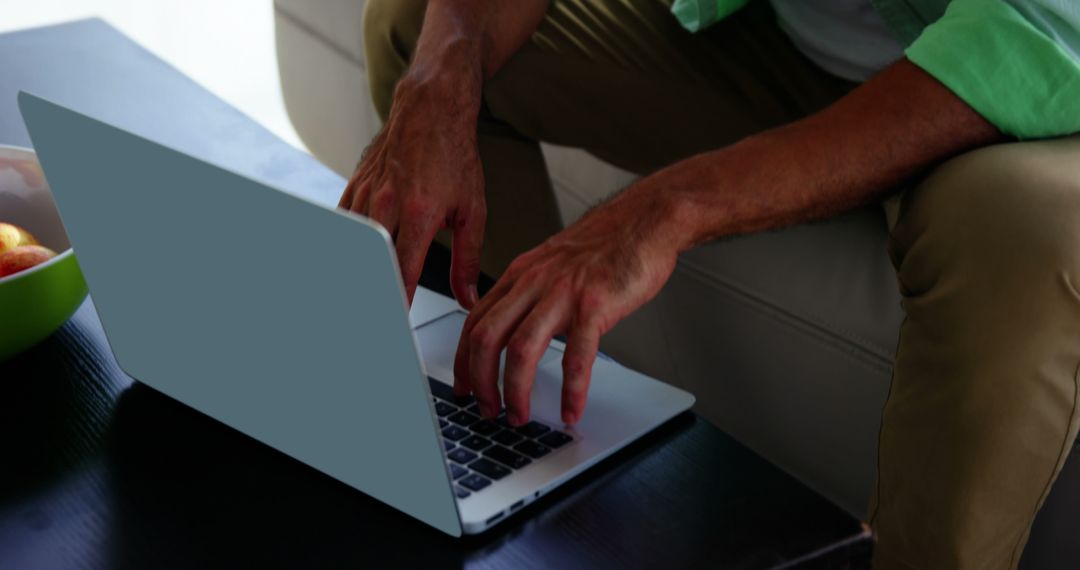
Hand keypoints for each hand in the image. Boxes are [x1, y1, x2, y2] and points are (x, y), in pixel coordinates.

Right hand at [338, 76, 485, 306]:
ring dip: (354, 273)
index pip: (405, 270)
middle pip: (372, 263)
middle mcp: (388, 203)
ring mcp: (366, 193)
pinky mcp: (354, 186)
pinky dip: (343, 248)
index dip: (399, 302)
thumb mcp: (472, 210)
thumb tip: (468, 298)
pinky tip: (345, 268)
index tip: (395, 325)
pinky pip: (342, 226)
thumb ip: (469, 259)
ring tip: (353, 303)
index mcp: (421, 211)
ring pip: (352, 245)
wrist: (431, 109)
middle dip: (371, 294)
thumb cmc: (455, 156)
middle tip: (372, 321)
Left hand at [452, 188, 682, 424]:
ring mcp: (563, 293)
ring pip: (522, 350)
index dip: (463, 359)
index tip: (464, 385)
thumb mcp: (552, 263)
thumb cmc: (606, 244)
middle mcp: (535, 282)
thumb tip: (516, 329)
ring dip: (516, 391)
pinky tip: (571, 409)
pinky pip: (576, 356)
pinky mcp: (595, 305)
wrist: (646, 219)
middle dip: (481, 381)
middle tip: (487, 409)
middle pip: (487, 338)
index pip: (475, 321)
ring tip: (520, 416)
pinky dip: (571, 390)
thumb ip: (531, 293)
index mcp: (521, 274)